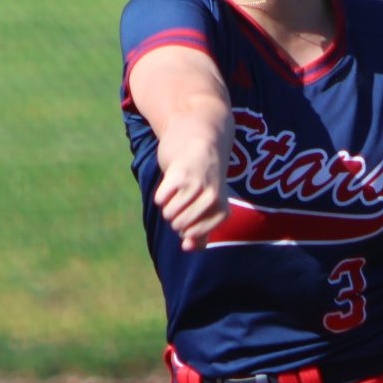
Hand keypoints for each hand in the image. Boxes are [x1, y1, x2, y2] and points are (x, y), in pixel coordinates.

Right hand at [153, 136, 229, 251]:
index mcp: (222, 210)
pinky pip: (160, 200)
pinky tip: (171, 181)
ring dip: (166, 205)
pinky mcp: (179, 174)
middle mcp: (213, 199)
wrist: (198, 136)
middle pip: (179, 226)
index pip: (192, 235)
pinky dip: (160, 194)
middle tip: (183, 197)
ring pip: (168, 214)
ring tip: (178, 189)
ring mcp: (197, 186)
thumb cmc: (202, 177)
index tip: (192, 207)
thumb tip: (186, 247)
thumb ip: (200, 231)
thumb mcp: (207, 205)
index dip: (185, 224)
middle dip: (174, 216)